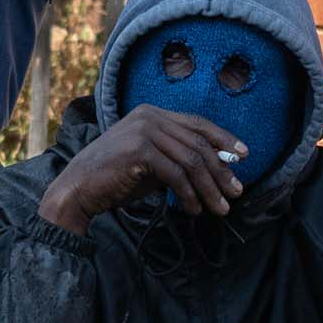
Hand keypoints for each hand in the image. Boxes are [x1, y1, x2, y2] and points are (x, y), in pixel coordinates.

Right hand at [40, 104, 247, 230]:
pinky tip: (193, 209)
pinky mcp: (139, 151)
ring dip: (209, 188)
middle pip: (198, 143)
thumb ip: (178, 159)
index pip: (197, 123)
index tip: (244, 155)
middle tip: (236, 192)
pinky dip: (189, 194)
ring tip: (220, 208)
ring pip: (191, 160)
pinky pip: (176, 174)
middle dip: (221, 171)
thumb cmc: (115, 179)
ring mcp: (143, 131)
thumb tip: (217, 168)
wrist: (78, 189)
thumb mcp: (152, 164)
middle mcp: (149, 116)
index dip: (223, 139)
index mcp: (152, 113)